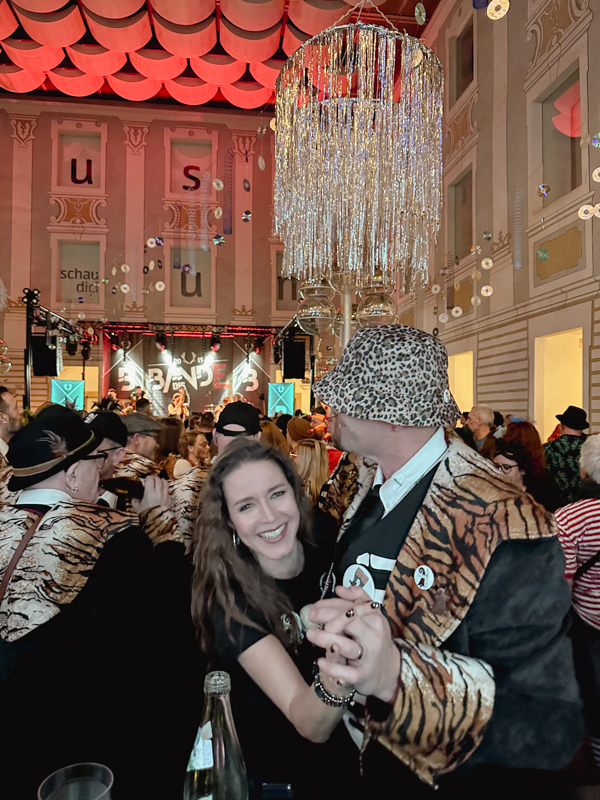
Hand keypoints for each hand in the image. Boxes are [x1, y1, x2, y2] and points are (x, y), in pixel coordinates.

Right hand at [133, 475, 170, 512]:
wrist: (157, 523)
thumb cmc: (147, 515)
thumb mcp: (138, 507)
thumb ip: (135, 500)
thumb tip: (133, 496)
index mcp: (150, 493)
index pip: (150, 479)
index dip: (148, 477)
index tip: (146, 479)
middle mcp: (158, 492)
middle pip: (158, 479)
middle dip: (154, 478)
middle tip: (151, 479)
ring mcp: (165, 495)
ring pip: (165, 482)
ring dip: (161, 480)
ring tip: (159, 481)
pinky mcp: (169, 499)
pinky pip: (168, 490)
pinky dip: (165, 488)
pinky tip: (162, 490)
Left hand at [306, 586, 399, 702]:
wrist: (389, 671)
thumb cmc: (375, 640)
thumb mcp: (373, 617)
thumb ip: (358, 599)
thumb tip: (339, 589)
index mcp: (375, 620)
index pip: (352, 607)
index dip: (331, 604)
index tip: (316, 606)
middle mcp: (372, 637)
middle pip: (351, 623)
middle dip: (328, 617)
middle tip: (311, 616)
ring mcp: (368, 657)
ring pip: (348, 646)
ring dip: (327, 639)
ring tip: (311, 634)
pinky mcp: (362, 675)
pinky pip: (347, 673)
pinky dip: (333, 668)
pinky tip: (320, 661)